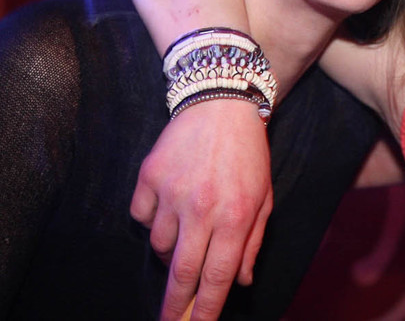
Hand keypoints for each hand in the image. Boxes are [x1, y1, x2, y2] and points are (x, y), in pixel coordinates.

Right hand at [130, 100, 272, 319]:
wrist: (222, 104)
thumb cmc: (248, 156)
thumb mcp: (264, 199)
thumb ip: (252, 243)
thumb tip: (241, 283)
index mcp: (235, 215)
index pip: (216, 277)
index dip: (204, 310)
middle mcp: (201, 207)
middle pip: (181, 272)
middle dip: (174, 305)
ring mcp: (172, 191)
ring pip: (159, 245)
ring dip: (171, 248)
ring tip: (188, 223)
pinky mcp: (148, 176)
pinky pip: (141, 217)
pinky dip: (152, 219)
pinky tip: (170, 200)